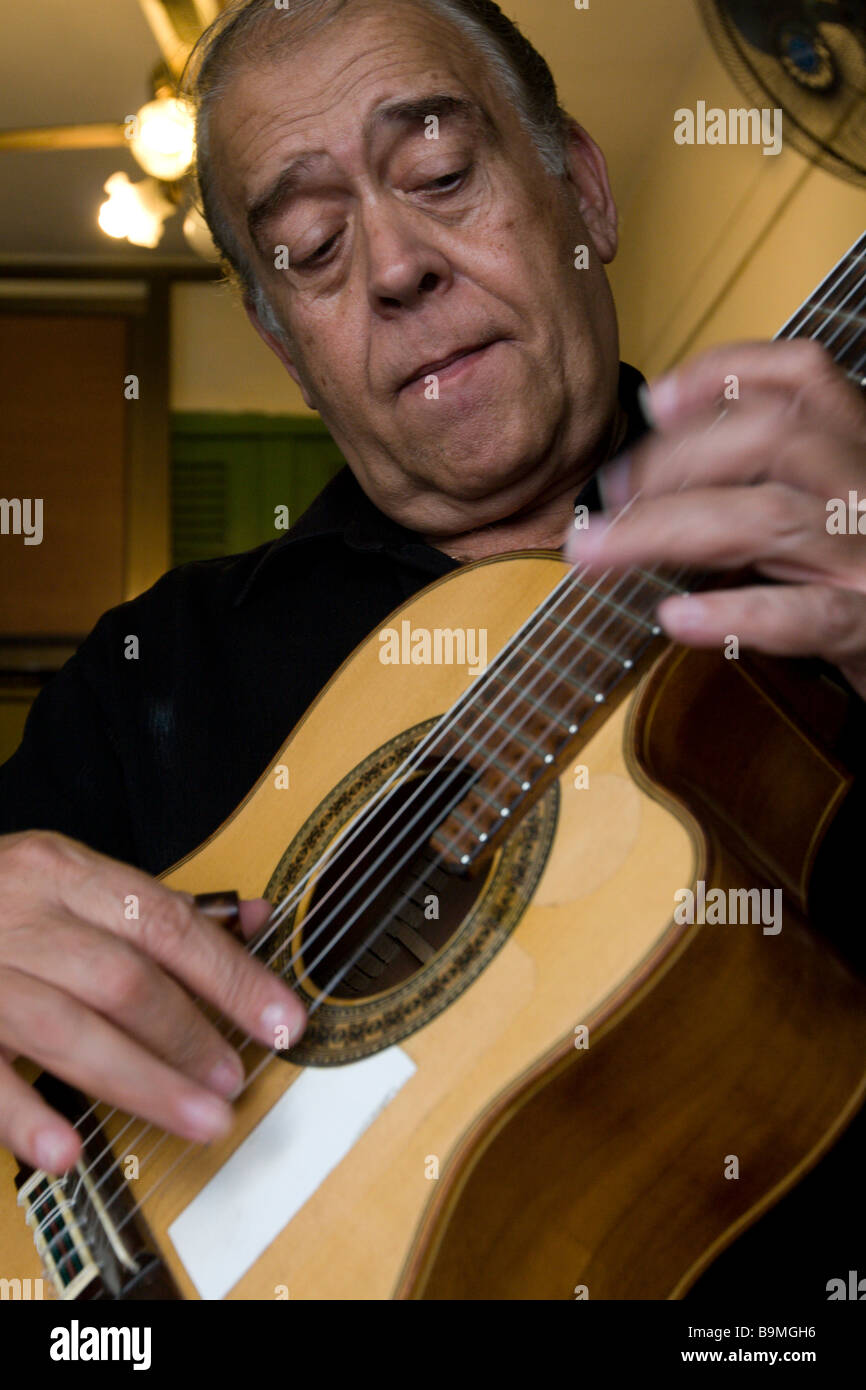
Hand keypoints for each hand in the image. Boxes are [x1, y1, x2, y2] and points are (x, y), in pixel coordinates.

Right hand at [0, 830, 305, 1171]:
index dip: (231, 974)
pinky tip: (66, 1149)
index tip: (281, 1017)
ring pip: (67, 1030)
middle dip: (189, 1036)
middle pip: (121, 979)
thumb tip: (251, 918)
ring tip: (198, 1118)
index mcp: (62, 871)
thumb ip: (155, 904)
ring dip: (141, 1081)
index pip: (165, 922)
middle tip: (235, 1081)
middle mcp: (20, 913)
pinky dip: (24, 1114)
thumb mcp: (68, 876)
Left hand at [566, 339, 865, 697]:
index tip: (655, 400)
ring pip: (767, 517)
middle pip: (771, 436)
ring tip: (598, 550)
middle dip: (672, 457)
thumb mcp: (825, 506)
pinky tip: (676, 617)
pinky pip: (806, 615)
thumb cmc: (857, 576)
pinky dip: (735, 615)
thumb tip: (651, 458)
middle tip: (609, 494)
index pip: (803, 375)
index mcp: (863, 447)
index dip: (723, 375)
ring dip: (664, 529)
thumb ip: (764, 474)